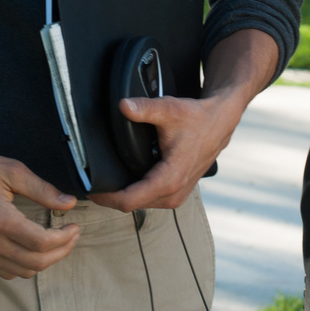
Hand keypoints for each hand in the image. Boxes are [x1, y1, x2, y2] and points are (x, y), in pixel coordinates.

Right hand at [0, 143, 79, 279]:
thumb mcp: (11, 170)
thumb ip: (43, 189)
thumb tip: (70, 204)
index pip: (43, 243)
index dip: (66, 238)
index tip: (75, 225)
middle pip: (37, 262)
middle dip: (62, 251)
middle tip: (72, 234)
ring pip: (24, 271)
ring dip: (46, 260)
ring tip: (57, 241)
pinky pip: (8, 272)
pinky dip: (26, 264)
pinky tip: (34, 247)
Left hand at [91, 90, 242, 212]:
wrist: (220, 122)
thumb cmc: (197, 118)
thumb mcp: (169, 110)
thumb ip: (145, 109)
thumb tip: (124, 106)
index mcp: (169, 179)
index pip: (128, 200)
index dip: (105, 197)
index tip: (89, 188)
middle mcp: (174, 193)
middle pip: (131, 204)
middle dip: (110, 196)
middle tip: (90, 182)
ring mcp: (177, 196)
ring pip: (140, 204)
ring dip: (122, 195)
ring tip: (104, 181)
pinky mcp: (178, 192)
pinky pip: (150, 199)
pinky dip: (136, 192)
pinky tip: (124, 180)